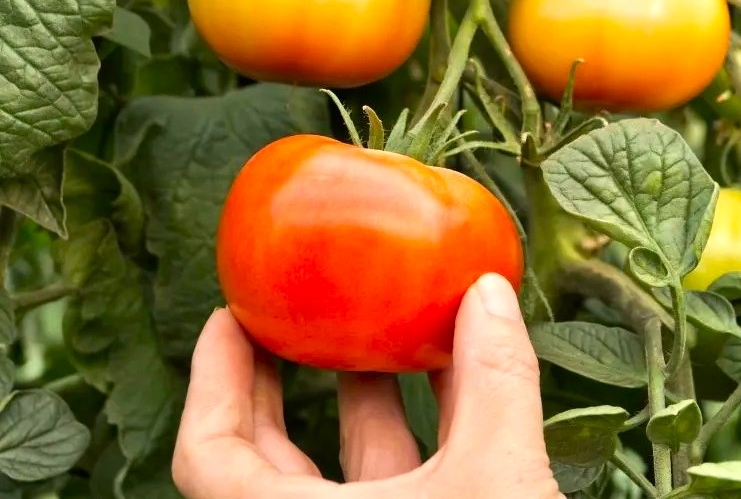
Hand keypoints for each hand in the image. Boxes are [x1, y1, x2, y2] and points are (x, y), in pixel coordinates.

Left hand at [172, 273, 563, 498]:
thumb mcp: (498, 482)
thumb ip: (494, 382)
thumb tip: (488, 292)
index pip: (209, 458)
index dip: (212, 381)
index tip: (232, 318)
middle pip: (265, 462)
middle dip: (277, 381)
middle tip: (288, 315)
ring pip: (341, 473)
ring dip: (359, 397)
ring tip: (375, 330)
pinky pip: (402, 482)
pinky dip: (420, 428)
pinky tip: (457, 378)